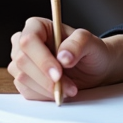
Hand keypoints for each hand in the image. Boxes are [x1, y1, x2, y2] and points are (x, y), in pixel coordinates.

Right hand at [8, 17, 122, 100]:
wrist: (102, 69)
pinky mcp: (28, 82)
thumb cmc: (98, 52)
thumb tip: (62, 55)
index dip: (40, 57)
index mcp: (38, 27)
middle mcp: (26, 44)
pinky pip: (27, 93)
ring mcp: (24, 64)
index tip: (59, 71)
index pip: (27, 39)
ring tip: (73, 89)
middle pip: (21, 61)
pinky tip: (64, 93)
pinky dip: (45, 96)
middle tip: (70, 87)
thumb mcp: (94, 44)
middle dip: (46, 77)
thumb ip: (79, 44)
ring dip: (47, 88)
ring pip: (22, 79)